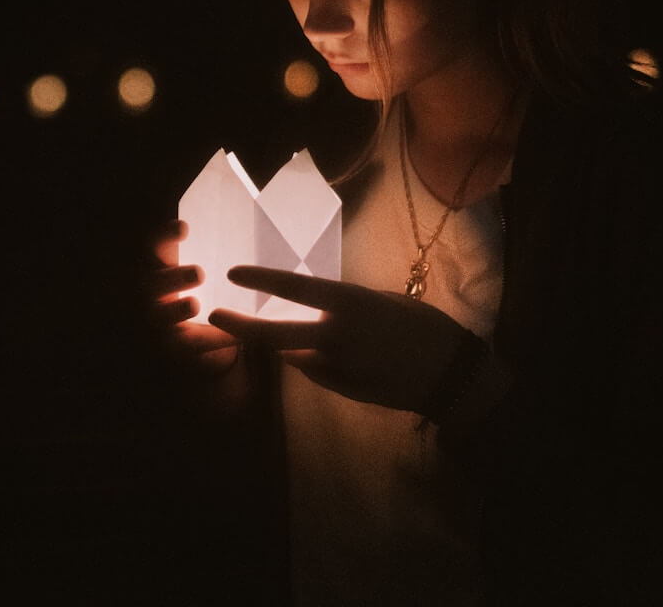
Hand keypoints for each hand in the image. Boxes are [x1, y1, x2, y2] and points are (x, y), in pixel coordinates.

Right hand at [153, 221, 237, 373]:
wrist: (220, 331)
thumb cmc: (219, 286)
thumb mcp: (220, 263)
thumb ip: (229, 245)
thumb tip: (261, 210)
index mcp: (164, 265)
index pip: (155, 245)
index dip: (164, 236)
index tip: (185, 228)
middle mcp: (155, 292)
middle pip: (148, 284)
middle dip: (170, 278)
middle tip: (198, 273)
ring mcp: (160, 321)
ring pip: (157, 317)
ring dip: (173, 311)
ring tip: (193, 304)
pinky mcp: (174, 348)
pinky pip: (184, 347)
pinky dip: (205, 341)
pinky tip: (229, 338)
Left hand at [209, 266, 480, 414]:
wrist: (449, 372)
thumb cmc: (421, 324)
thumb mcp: (381, 301)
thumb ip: (342, 308)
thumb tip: (313, 315)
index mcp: (349, 304)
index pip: (293, 289)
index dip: (260, 279)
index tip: (233, 273)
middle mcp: (335, 336)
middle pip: (274, 334)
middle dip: (240, 326)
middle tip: (214, 315)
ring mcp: (337, 367)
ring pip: (296, 356)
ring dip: (295, 346)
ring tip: (335, 338)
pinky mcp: (342, 390)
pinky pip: (318, 372)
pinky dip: (320, 363)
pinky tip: (351, 358)